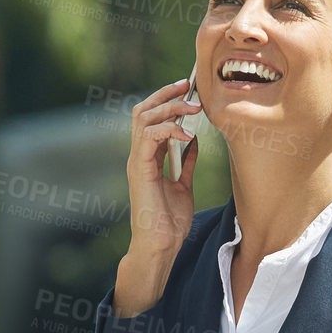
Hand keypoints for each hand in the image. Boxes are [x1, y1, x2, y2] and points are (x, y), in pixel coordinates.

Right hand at [126, 76, 203, 260]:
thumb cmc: (170, 222)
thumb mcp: (184, 186)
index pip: (151, 118)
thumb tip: (194, 141)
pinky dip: (168, 129)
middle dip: (165, 95)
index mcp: (148, 157)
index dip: (168, 100)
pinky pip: (148, 136)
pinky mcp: (140, 169)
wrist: (161, 245)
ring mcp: (137, 161)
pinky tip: (188, 134)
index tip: (188, 90)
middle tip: (188, 86)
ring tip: (192, 107)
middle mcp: (140, 155)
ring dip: (169, 107)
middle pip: (143, 110)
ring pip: (143, 118)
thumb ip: (186, 163)